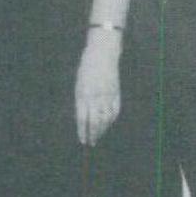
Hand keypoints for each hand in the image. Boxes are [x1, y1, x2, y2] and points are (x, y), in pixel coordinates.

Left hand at [74, 31, 120, 145]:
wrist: (103, 53)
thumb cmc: (86, 68)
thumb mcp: (79, 84)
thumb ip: (81, 101)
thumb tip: (83, 119)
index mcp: (83, 94)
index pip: (82, 118)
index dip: (82, 131)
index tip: (82, 141)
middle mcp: (95, 96)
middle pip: (95, 121)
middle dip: (93, 134)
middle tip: (91, 143)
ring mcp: (107, 95)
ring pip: (106, 118)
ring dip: (102, 130)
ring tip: (98, 136)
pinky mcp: (116, 93)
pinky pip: (114, 111)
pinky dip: (111, 120)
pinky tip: (107, 124)